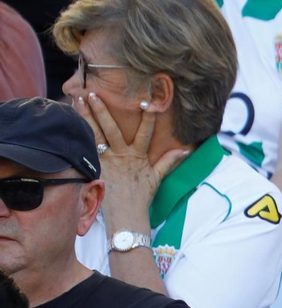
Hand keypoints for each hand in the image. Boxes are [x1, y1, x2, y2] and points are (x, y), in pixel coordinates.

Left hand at [77, 92, 188, 211]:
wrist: (126, 214)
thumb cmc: (142, 196)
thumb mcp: (157, 178)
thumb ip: (169, 161)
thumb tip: (185, 150)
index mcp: (137, 156)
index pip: (145, 132)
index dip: (148, 118)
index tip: (147, 102)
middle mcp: (121, 155)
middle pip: (110, 128)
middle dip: (102, 110)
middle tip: (93, 93)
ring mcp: (106, 160)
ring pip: (94, 134)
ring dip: (86, 117)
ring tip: (78, 100)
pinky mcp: (94, 167)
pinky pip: (85, 148)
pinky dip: (79, 135)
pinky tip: (71, 123)